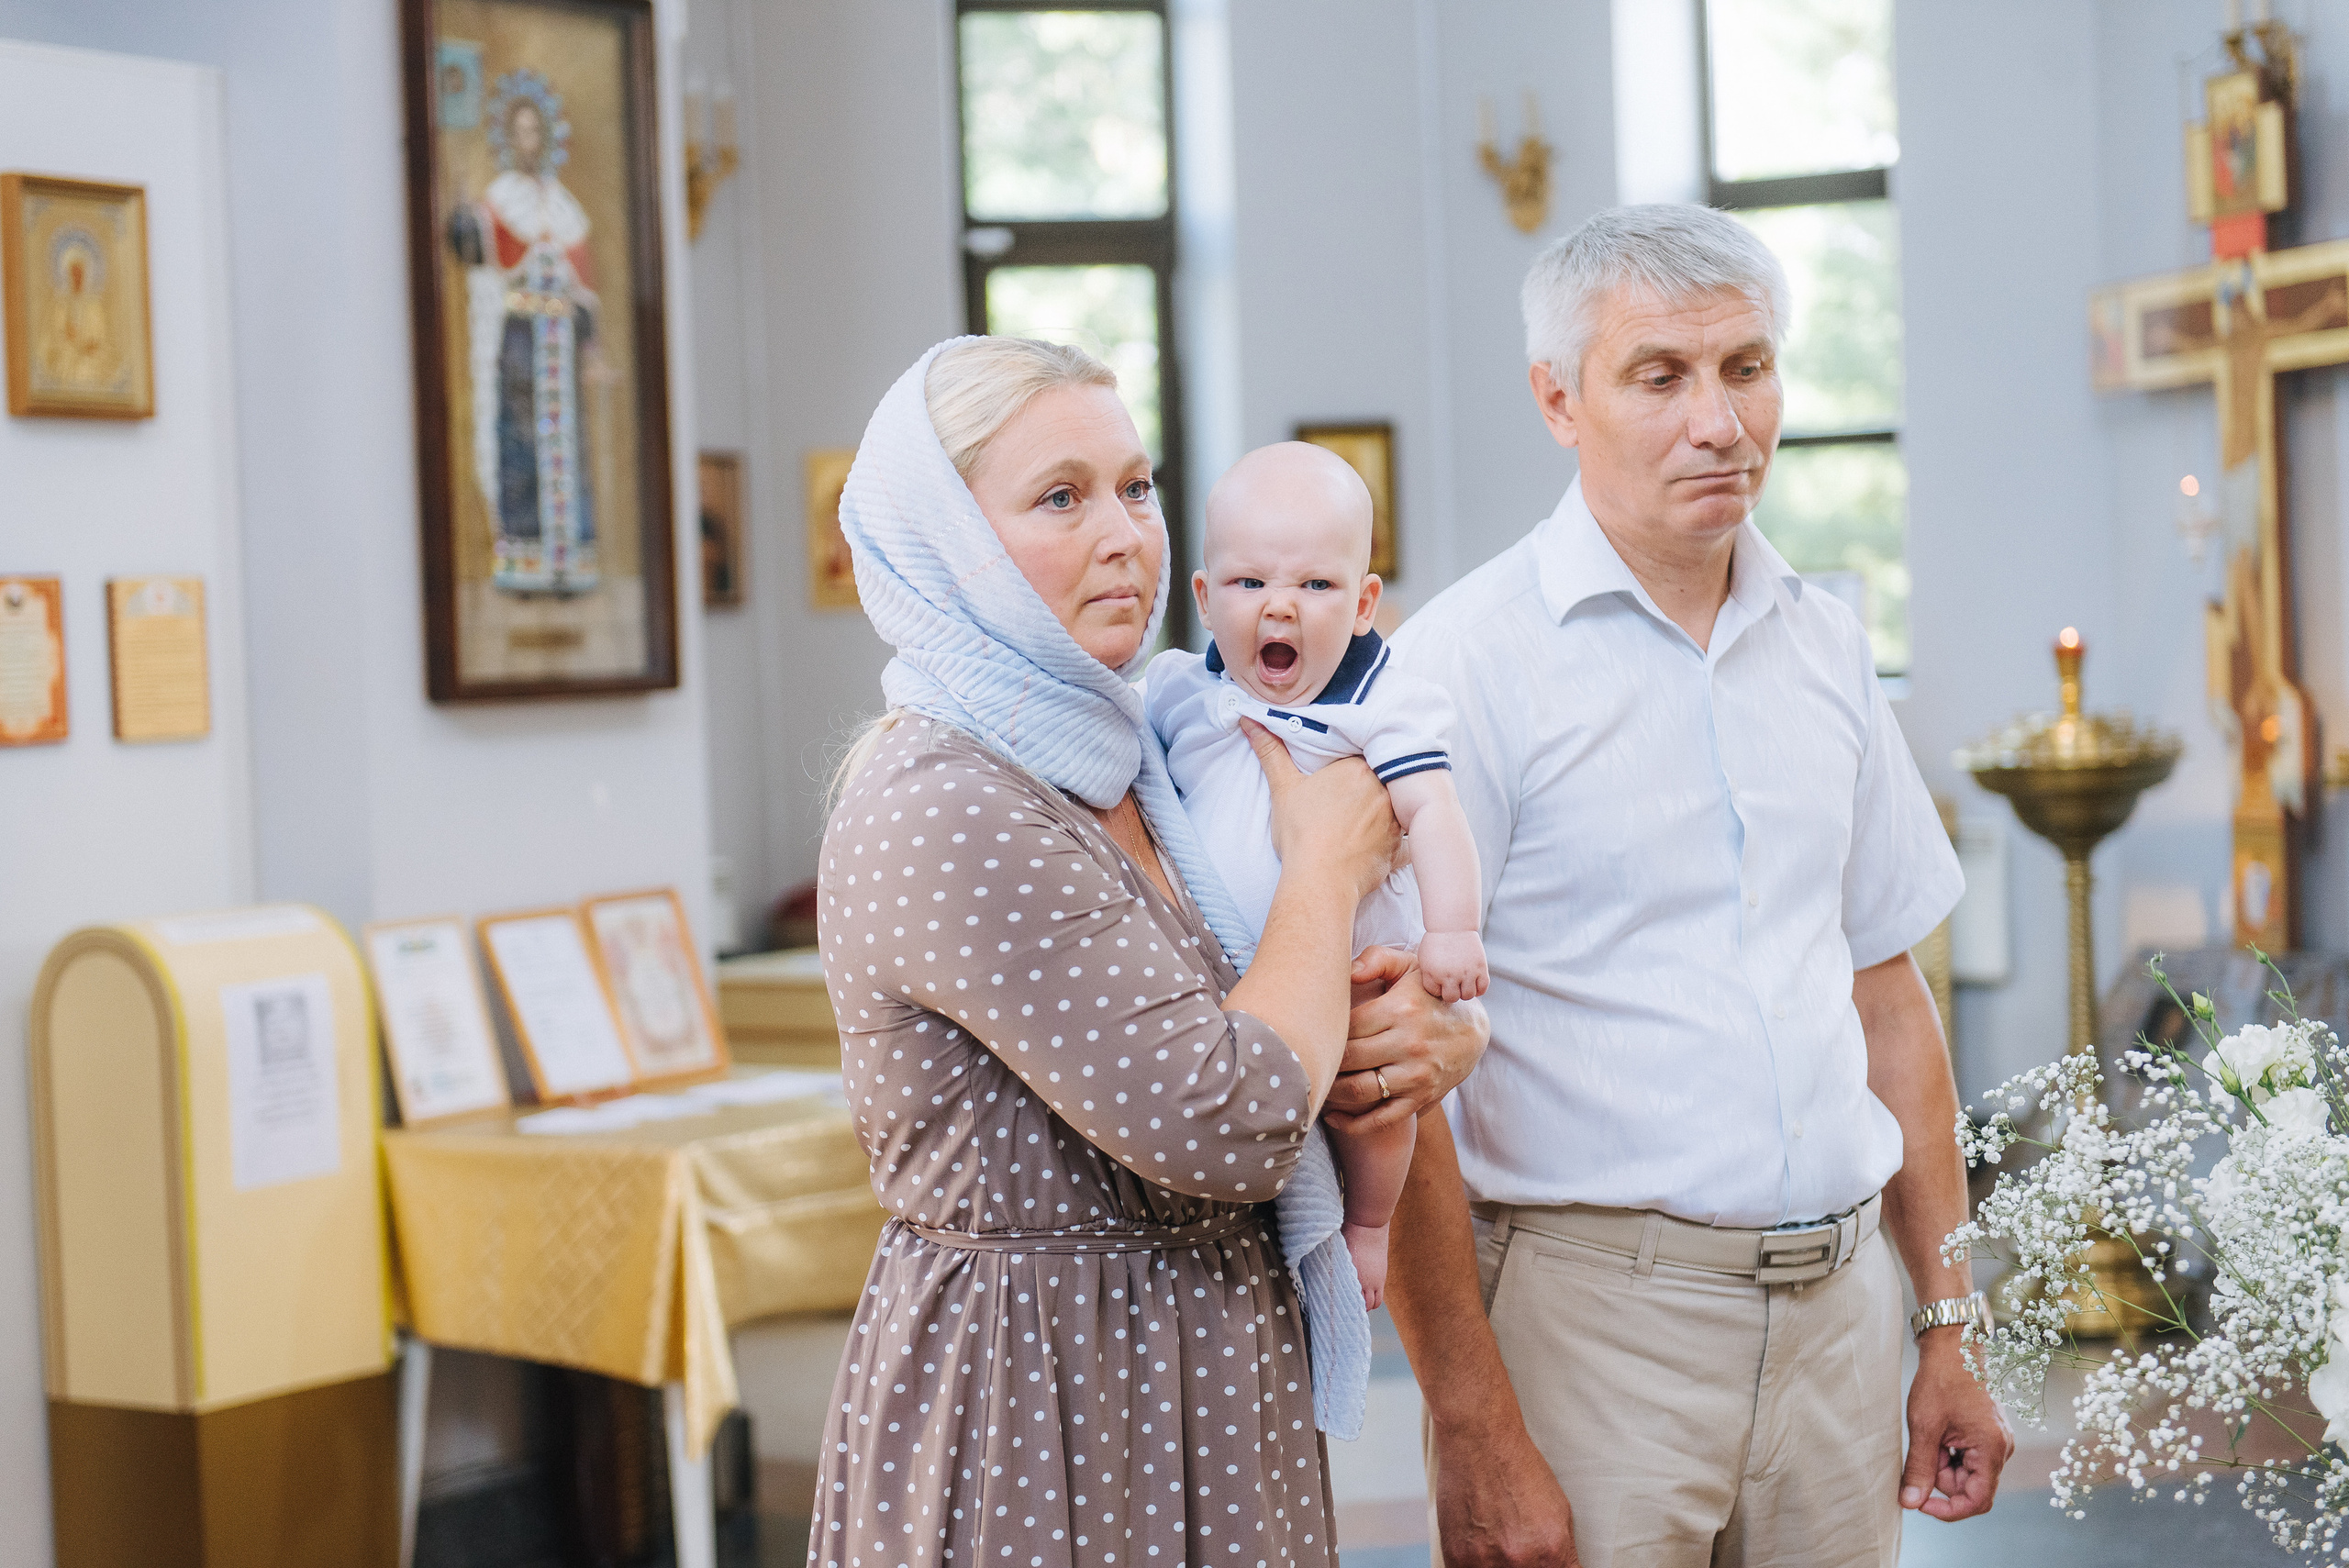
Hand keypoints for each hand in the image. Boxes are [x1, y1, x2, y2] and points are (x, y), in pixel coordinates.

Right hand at [1240, 718, 1399, 901]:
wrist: (1319, 880)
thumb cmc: (1300, 834)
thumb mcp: (1283, 789)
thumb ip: (1271, 752)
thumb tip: (1251, 720)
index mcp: (1357, 768)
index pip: (1361, 756)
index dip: (1352, 767)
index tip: (1341, 779)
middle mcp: (1383, 789)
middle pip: (1381, 779)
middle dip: (1371, 786)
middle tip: (1349, 802)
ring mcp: (1396, 819)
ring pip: (1397, 807)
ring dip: (1387, 811)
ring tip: (1364, 822)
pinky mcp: (1400, 847)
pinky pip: (1407, 840)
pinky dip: (1398, 842)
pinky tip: (1382, 846)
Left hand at [1323, 946, 1487, 1132]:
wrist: (1473, 1030)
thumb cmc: (1429, 994)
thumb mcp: (1409, 966)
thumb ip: (1376, 960)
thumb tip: (1347, 971)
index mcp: (1401, 1010)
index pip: (1347, 1025)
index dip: (1324, 1030)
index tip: (1310, 1030)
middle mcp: (1410, 1044)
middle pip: (1348, 1059)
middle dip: (1321, 1061)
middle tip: (1302, 1059)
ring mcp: (1416, 1075)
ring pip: (1359, 1091)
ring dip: (1330, 1092)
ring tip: (1316, 1084)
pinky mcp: (1421, 1098)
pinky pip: (1381, 1119)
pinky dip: (1353, 1123)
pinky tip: (1333, 1116)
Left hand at [1416, 931, 1488, 1001]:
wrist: (1452, 924)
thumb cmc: (1436, 940)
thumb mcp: (1424, 959)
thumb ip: (1429, 976)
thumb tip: (1437, 990)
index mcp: (1434, 974)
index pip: (1435, 993)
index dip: (1437, 988)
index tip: (1439, 980)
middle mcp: (1451, 975)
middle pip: (1452, 998)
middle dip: (1450, 992)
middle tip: (1451, 984)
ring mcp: (1467, 972)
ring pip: (1468, 995)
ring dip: (1464, 992)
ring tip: (1462, 984)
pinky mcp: (1480, 968)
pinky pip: (1482, 988)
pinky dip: (1478, 990)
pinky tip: (1473, 984)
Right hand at [1433, 1421, 1580, 1566]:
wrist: (1480, 1442)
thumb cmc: (1520, 1470)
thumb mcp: (1559, 1512)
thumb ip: (1563, 1553)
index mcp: (1553, 1552)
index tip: (1543, 1562)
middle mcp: (1521, 1561)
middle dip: (1523, 1565)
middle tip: (1515, 1546)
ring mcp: (1486, 1562)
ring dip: (1496, 1565)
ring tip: (1495, 1543)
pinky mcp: (1457, 1558)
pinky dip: (1475, 1565)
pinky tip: (1477, 1546)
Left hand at [1901, 1332, 2012, 1519]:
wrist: (1954, 1348)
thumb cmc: (1940, 1381)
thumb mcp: (1924, 1426)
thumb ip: (1919, 1467)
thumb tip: (1911, 1503)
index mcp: (1992, 1449)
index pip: (1977, 1500)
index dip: (1947, 1509)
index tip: (1920, 1502)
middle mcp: (2001, 1450)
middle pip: (1970, 1488)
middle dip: (1941, 1478)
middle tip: (1922, 1448)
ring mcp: (1996, 1444)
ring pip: (1966, 1474)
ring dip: (1942, 1464)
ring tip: (1929, 1434)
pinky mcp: (1987, 1437)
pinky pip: (1967, 1460)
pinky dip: (1947, 1454)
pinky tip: (1937, 1432)